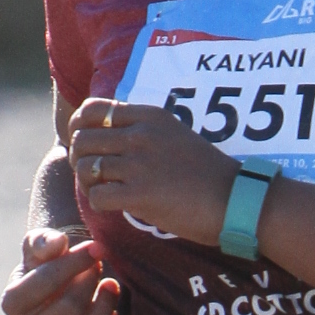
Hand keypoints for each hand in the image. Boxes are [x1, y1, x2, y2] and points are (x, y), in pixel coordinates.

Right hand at [2, 228, 117, 314]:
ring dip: (105, 307)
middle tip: (101, 266)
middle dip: (91, 283)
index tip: (96, 248)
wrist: (61, 291)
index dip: (74, 263)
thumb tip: (57, 243)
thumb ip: (43, 240)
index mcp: (12, 303)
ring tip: (112, 286)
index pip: (43, 282)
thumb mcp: (41, 246)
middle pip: (69, 309)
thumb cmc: (49, 264)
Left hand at [68, 99, 235, 249]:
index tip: (85, 142)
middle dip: (79, 158)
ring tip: (103, 190)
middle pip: (83, 138)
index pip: (93, 109)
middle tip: (91, 174)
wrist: (235, 200)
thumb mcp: (176, 135)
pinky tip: (114, 205)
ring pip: (86, 167)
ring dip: (87, 182)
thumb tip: (110, 139)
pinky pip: (96, 195)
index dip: (79, 127)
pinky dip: (98, 202)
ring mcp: (139, 163)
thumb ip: (145, 131)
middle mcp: (140, 135)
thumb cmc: (207, 174)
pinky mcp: (139, 194)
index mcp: (149, 116)